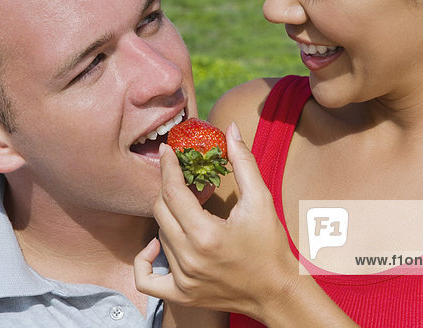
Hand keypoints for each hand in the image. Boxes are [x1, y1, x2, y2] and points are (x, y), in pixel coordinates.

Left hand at [134, 122, 296, 318]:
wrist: (277, 291)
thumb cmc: (271, 245)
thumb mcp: (261, 199)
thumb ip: (244, 162)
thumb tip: (230, 129)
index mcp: (207, 234)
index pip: (173, 191)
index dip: (168, 167)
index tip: (166, 151)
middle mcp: (190, 258)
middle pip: (160, 210)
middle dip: (168, 187)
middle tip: (182, 178)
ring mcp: (183, 279)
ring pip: (158, 234)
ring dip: (168, 216)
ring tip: (187, 207)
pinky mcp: (182, 295)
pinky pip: (147, 279)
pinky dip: (145, 260)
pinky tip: (156, 245)